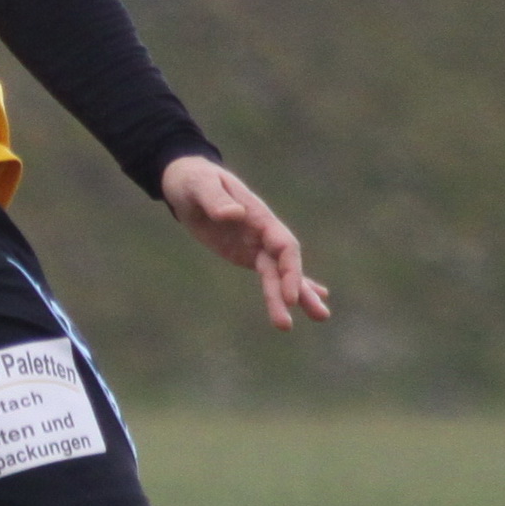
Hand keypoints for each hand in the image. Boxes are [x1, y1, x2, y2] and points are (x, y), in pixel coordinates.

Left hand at [160, 156, 330, 331]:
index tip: (291, 295)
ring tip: (296, 325)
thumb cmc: (194, 180)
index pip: (284, 246)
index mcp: (258, 216)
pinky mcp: (245, 253)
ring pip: (278, 274)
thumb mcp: (200, 186)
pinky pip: (268, 274)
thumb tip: (234, 214)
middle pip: (286, 265)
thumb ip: (216, 200)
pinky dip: (283, 288)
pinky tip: (298, 304)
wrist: (186, 183)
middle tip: (319, 316)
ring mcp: (255, 244)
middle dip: (300, 290)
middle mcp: (263, 232)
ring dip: (291, 297)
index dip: (291, 270)